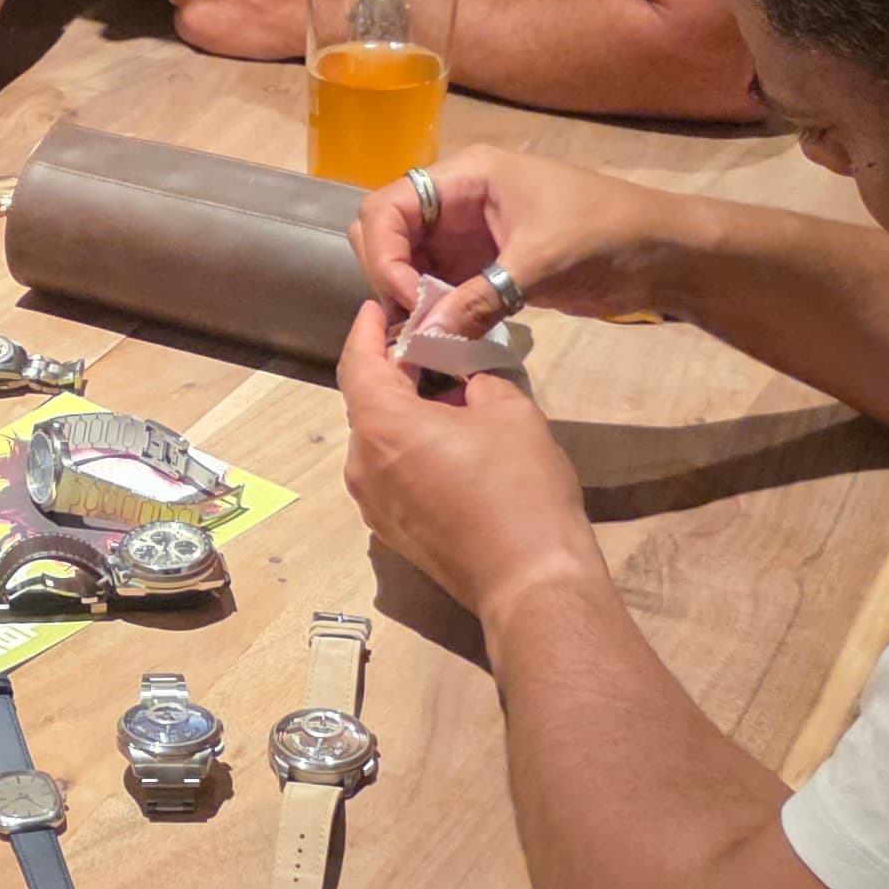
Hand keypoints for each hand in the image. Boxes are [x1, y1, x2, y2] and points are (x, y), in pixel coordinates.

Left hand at [336, 299, 591, 616]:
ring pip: (377, 440)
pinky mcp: (391, 532)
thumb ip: (478, 381)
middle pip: (365, 402)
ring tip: (446, 393)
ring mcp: (373, 504)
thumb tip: (467, 382)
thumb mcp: (509, 411)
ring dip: (403, 413)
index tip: (378, 308)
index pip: (359, 362)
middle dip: (393, 371)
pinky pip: (389, 474)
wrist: (530, 579)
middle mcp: (362, 465)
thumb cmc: (520, 488)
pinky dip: (408, 448)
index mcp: (382, 426)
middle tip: (429, 346)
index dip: (368, 330)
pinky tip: (447, 441)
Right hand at [346, 145, 685, 324]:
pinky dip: (432, 313)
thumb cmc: (607, 235)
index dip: (385, 253)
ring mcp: (467, 235)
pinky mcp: (482, 267)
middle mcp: (457, 201)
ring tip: (426, 337)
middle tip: (413, 320)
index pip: (388, 205)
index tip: (410, 300)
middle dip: (388, 274)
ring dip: (408, 300)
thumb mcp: (543, 262)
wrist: (661, 254)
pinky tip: (442, 340)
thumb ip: (482, 297)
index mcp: (467, 176)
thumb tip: (427, 335)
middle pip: (387, 231)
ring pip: (407, 263)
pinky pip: (437, 287)